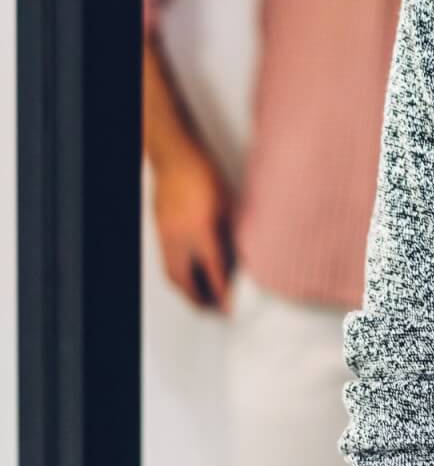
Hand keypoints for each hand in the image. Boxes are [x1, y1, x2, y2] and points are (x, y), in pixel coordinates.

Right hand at [152, 149, 233, 311]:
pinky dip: (177, 274)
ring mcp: (166, 235)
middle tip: (214, 307)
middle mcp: (180, 237)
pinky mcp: (159, 231)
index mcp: (202, 230)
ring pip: (172, 274)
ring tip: (202, 296)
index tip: (230, 305)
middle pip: (185, 281)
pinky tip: (189, 274)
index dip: (222, 292)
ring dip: (186, 289)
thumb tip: (241, 256)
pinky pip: (166, 261)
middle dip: (199, 298)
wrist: (176, 158)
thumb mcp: (230, 204)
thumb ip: (233, 233)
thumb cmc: (205, 174)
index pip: (213, 272)